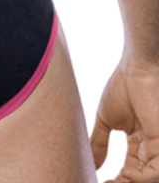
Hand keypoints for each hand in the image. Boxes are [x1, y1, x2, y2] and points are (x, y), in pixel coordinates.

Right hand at [90, 58, 158, 182]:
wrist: (136, 70)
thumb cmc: (123, 88)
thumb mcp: (106, 120)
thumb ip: (98, 143)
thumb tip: (90, 164)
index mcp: (142, 145)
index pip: (131, 172)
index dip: (116, 181)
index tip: (99, 181)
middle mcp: (153, 150)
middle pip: (139, 177)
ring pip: (148, 178)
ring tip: (110, 182)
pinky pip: (156, 172)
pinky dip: (140, 178)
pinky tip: (124, 173)